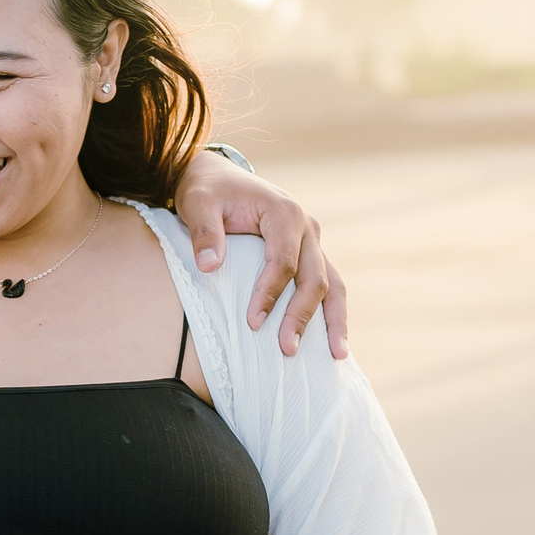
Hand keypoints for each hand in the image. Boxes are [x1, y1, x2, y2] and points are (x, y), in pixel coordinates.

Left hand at [172, 150, 349, 360]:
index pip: (283, 262)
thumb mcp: (198, 203)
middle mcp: (307, 227)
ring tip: (336, 356)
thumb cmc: (207, 191)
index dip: (269, 294)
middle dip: (301, 316)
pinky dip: (331, 312)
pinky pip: (326, 284)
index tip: (253, 323)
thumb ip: (204, 232)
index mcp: (284, 212)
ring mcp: (312, 242)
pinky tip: (332, 343)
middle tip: (286, 349)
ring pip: (332, 283)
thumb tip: (209, 266)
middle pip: (314, 277)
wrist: (218, 178)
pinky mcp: (309, 254)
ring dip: (333, 320)